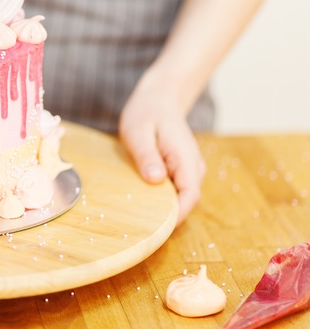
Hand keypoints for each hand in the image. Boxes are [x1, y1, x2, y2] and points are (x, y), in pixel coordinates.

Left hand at [119, 87, 205, 224]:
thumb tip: (155, 179)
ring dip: (163, 208)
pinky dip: (161, 198)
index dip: (176, 215)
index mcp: (185, 158)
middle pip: (186, 201)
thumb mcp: (139, 132)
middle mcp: (192, 166)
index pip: (190, 195)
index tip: (156, 228)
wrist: (158, 100)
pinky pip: (174, 190)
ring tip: (137, 217)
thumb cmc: (146, 113)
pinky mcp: (180, 170)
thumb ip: (147, 155)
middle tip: (139, 228)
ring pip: (181, 198)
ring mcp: (188, 169)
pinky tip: (141, 200)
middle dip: (168, 217)